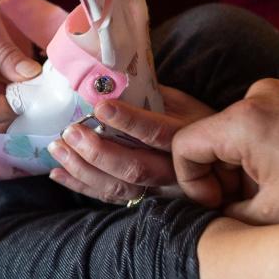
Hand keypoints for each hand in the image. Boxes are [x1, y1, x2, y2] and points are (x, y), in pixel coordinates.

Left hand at [47, 85, 213, 203]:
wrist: (221, 168)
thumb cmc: (196, 126)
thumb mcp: (186, 104)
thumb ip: (156, 94)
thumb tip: (115, 76)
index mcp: (187, 139)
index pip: (157, 133)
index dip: (129, 121)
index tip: (100, 107)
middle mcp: (176, 170)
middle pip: (135, 167)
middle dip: (98, 152)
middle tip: (69, 132)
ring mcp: (161, 191)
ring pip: (120, 188)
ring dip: (84, 170)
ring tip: (58, 149)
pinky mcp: (146, 202)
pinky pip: (111, 199)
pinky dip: (82, 187)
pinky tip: (59, 173)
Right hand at [172, 79, 278, 223]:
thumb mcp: (278, 212)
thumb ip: (235, 216)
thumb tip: (220, 214)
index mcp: (242, 123)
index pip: (185, 146)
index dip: (191, 181)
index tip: (216, 203)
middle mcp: (252, 98)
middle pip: (210, 141)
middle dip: (220, 178)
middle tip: (245, 205)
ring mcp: (272, 92)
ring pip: (234, 136)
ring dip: (243, 168)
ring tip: (272, 192)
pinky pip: (257, 126)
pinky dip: (261, 153)